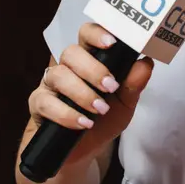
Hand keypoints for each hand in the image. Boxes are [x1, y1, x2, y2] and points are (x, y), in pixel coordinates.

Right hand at [27, 22, 153, 166]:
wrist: (85, 150)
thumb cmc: (105, 119)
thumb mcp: (125, 104)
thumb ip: (134, 84)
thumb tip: (145, 63)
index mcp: (90, 59)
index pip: (87, 35)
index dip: (96, 34)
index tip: (111, 43)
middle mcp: (68, 67)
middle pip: (71, 53)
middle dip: (93, 69)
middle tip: (111, 87)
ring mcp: (51, 85)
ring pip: (58, 75)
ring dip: (82, 92)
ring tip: (100, 110)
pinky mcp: (39, 105)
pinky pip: (46, 102)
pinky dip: (66, 114)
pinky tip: (83, 123)